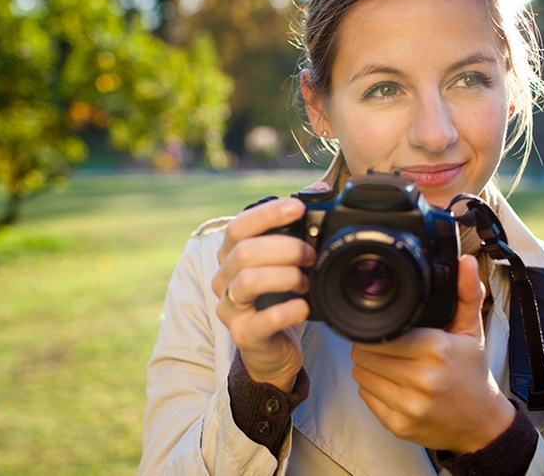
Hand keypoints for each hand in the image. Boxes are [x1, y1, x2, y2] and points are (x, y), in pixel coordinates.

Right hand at [213, 193, 319, 391]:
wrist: (273, 349)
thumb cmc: (278, 300)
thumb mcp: (283, 264)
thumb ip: (294, 233)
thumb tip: (320, 194)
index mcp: (231, 257)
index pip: (238, 227)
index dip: (267, 214)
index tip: (298, 207)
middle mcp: (224, 280)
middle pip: (244, 252)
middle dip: (285, 248)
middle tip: (311, 255)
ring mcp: (230, 308)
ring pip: (249, 281)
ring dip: (285, 277)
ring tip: (306, 283)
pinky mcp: (242, 335)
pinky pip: (261, 320)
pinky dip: (287, 311)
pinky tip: (303, 307)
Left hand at [350, 255, 515, 454]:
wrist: (483, 425)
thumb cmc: (472, 373)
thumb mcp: (471, 331)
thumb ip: (465, 293)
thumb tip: (466, 261)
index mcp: (436, 350)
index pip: (381, 334)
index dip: (376, 330)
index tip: (384, 329)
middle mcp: (422, 379)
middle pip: (364, 354)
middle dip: (370, 348)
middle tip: (385, 347)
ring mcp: (410, 406)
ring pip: (361, 376)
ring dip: (368, 368)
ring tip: (388, 364)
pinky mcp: (399, 426)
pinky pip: (366, 398)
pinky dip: (372, 390)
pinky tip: (391, 385)